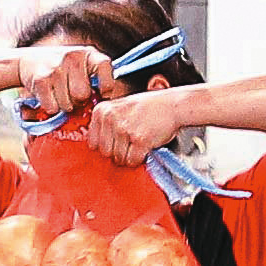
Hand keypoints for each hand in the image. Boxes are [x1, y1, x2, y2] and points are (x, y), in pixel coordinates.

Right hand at [19, 43, 108, 123]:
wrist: (29, 61)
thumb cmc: (62, 70)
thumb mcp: (81, 67)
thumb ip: (94, 79)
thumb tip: (104, 102)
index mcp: (88, 53)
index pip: (104, 65)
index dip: (106, 84)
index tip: (101, 94)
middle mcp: (73, 56)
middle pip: (83, 94)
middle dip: (78, 101)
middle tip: (72, 96)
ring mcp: (56, 67)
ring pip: (68, 104)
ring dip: (64, 106)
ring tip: (59, 95)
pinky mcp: (41, 79)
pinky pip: (53, 107)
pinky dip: (51, 108)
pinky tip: (48, 97)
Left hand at [78, 91, 196, 163]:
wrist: (173, 105)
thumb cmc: (149, 107)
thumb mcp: (120, 108)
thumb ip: (106, 123)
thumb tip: (96, 146)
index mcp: (102, 110)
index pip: (92, 142)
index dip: (106, 146)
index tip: (115, 143)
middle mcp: (110, 118)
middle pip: (105, 153)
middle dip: (118, 152)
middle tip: (130, 144)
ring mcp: (124, 129)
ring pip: (119, 158)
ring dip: (130, 156)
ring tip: (138, 143)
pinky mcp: (139, 139)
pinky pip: (132, 160)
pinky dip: (139, 159)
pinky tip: (145, 147)